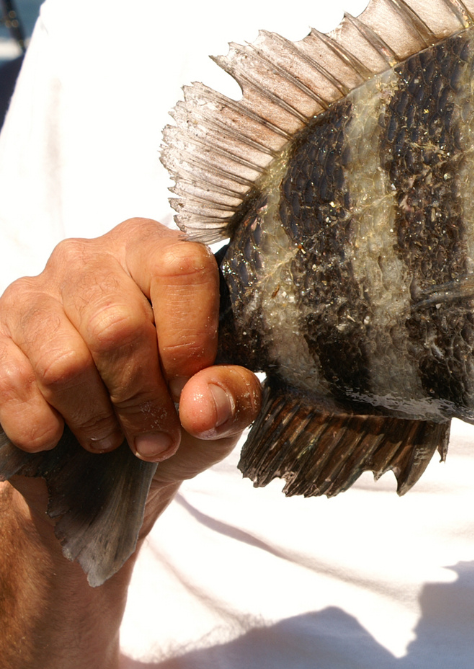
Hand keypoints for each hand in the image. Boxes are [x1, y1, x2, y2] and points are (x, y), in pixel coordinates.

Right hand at [0, 218, 259, 489]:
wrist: (117, 439)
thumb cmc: (182, 400)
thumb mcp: (227, 398)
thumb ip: (233, 395)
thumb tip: (200, 408)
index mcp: (162, 251)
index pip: (180, 270)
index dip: (188, 341)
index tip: (189, 389)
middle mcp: (94, 258)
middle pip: (117, 327)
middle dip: (140, 398)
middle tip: (156, 437)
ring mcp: (38, 291)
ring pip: (64, 364)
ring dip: (95, 418)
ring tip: (114, 435)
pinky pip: (14, 384)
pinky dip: (45, 425)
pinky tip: (65, 432)